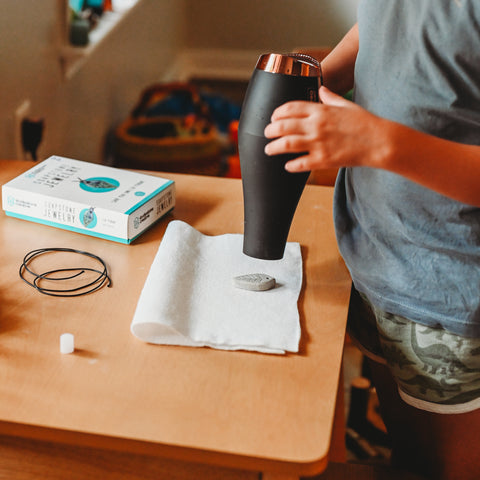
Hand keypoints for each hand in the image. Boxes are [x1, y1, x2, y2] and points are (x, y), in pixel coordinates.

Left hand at [264, 86, 388, 172]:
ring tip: (268, 149)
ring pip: (286, 145)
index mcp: (321, 110)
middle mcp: (316, 125)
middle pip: (283, 126)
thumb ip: (331, 97)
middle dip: (270, 130)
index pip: (290, 108)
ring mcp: (318, 143)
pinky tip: (287, 166)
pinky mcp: (323, 160)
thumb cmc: (365, 123)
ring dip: (273, 148)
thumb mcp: (347, 105)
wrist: (380, 142)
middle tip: (267, 134)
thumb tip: (321, 88)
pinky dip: (290, 166)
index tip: (273, 117)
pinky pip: (299, 164)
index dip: (277, 113)